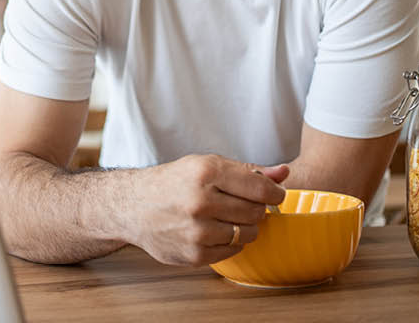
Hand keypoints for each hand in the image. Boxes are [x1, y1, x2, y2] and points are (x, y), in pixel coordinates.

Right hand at [126, 154, 288, 265]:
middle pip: (256, 212)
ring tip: (227, 218)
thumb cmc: (174, 183)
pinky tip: (215, 231)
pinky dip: (230, 242)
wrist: (134, 206)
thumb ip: (248, 171)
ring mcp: (196, 230)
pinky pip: (232, 250)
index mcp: (206, 172)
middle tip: (241, 204)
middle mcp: (200, 201)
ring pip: (247, 233)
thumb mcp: (207, 165)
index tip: (274, 195)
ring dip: (245, 227)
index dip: (275, 193)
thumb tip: (284, 173)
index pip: (260, 189)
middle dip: (256, 209)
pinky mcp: (193, 254)